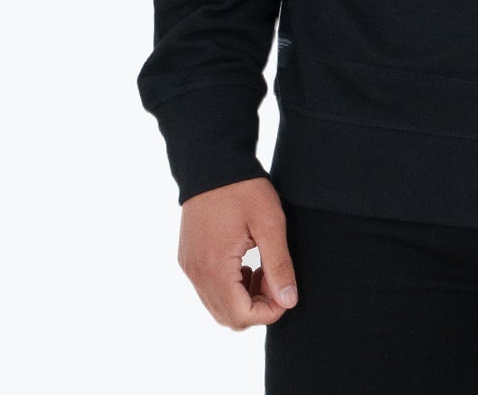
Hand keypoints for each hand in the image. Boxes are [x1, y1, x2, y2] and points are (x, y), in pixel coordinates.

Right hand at [177, 177, 298, 329]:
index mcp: (215, 267)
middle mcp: (196, 273)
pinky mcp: (188, 259)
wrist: (212, 160)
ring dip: (244, 298)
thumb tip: (288, 301)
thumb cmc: (242, 189)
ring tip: (262, 269)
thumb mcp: (270, 223)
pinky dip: (230, 287)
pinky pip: (208, 289)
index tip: (285, 289)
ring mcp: (189, 267)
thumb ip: (279, 265)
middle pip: (228, 317)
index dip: (269, 311)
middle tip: (274, 278)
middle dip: (257, 307)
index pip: (241, 316)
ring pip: (217, 306)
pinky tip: (246, 263)